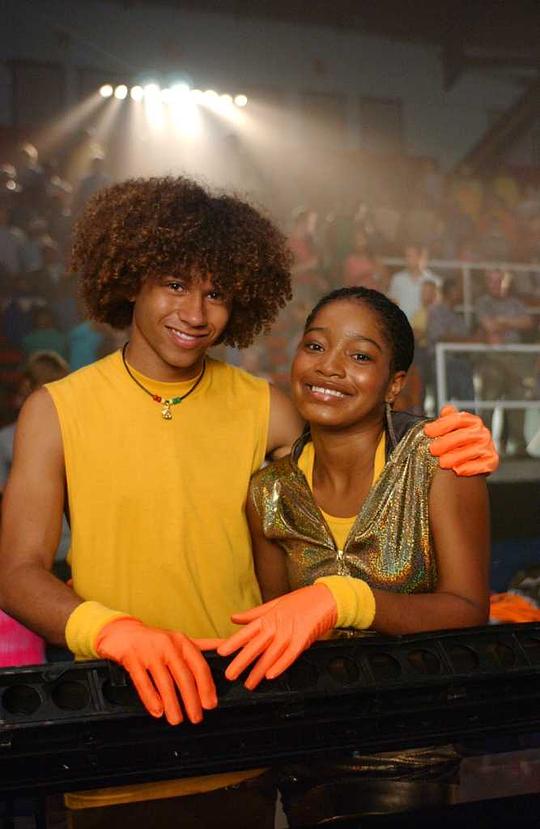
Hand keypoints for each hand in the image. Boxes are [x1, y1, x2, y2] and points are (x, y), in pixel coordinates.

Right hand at [95, 617, 220, 724]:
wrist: (122, 632)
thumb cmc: (155, 640)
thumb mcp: (179, 640)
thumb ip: (202, 645)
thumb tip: (225, 646)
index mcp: (182, 641)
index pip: (199, 665)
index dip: (206, 686)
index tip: (210, 704)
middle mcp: (167, 644)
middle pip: (184, 676)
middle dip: (192, 700)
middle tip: (196, 718)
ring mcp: (149, 651)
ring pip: (164, 682)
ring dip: (173, 704)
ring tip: (177, 720)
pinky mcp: (131, 658)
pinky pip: (143, 682)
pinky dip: (151, 698)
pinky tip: (157, 711)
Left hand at [217, 584, 336, 689]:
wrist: (326, 598)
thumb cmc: (300, 600)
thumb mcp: (274, 604)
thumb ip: (253, 614)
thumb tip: (234, 618)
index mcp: (268, 617)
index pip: (247, 632)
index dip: (233, 642)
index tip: (221, 652)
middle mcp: (276, 626)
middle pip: (256, 646)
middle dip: (242, 661)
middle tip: (230, 675)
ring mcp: (290, 633)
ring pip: (271, 655)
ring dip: (259, 670)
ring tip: (249, 683)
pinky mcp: (303, 640)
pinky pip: (290, 656)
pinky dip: (280, 666)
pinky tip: (271, 676)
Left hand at [424, 404, 498, 475]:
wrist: (471, 461)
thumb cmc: (458, 444)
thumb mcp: (452, 429)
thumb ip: (448, 419)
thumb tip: (446, 410)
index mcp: (472, 421)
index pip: (458, 419)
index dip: (441, 425)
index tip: (427, 431)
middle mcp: (482, 432)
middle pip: (464, 435)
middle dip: (446, 442)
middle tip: (432, 449)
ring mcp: (488, 446)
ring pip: (472, 450)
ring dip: (455, 457)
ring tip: (442, 463)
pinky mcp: (492, 461)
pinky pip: (482, 464)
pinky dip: (469, 468)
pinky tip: (457, 470)